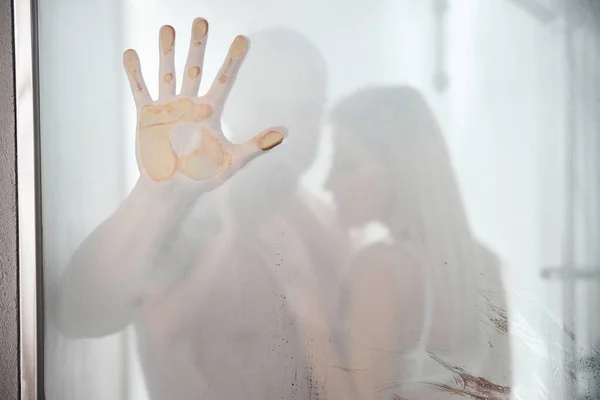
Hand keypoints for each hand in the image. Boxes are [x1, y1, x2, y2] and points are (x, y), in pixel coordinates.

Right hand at [123, 18, 285, 189]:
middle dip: (198, 45)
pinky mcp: (148, 116)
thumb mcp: (233, 160)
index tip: (243, 39)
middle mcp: (189, 104)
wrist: (171, 190)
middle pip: (195, 68)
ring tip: (167, 28)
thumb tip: (285, 132)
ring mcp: (168, 108)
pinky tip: (131, 53)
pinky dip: (135, 73)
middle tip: (201, 20)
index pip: (224, 79)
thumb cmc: (202, 176)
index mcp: (210, 111)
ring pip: (167, 73)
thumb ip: (257, 144)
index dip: (233, 59)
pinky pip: (140, 90)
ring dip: (166, 52)